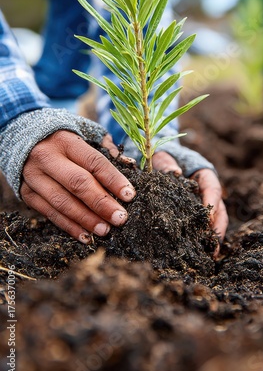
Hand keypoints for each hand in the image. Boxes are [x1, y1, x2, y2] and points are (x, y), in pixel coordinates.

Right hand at [21, 131, 135, 242]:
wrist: (25, 140)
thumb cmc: (65, 141)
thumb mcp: (85, 134)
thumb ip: (106, 148)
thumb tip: (130, 164)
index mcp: (66, 141)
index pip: (94, 162)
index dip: (113, 179)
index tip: (129, 195)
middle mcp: (47, 158)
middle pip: (78, 183)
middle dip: (102, 203)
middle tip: (120, 218)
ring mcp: (34, 177)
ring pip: (62, 202)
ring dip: (86, 219)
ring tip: (105, 230)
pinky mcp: (27, 193)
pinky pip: (50, 213)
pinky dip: (69, 227)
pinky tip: (86, 236)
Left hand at [153, 151, 227, 255]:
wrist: (159, 165)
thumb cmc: (163, 160)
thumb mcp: (162, 159)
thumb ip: (167, 164)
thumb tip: (175, 173)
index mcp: (204, 176)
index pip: (212, 188)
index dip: (212, 203)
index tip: (208, 218)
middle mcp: (208, 192)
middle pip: (219, 210)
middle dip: (218, 228)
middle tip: (214, 245)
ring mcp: (203, 205)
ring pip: (215, 222)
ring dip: (214, 238)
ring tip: (210, 255)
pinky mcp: (194, 216)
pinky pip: (202, 228)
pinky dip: (203, 240)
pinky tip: (199, 253)